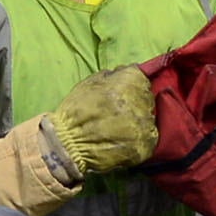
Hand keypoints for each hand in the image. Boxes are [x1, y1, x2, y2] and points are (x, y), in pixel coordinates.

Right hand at [42, 62, 161, 181]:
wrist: (66, 145)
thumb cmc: (74, 112)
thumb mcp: (89, 84)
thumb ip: (112, 75)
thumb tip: (127, 69)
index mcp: (127, 83)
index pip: (142, 79)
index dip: (132, 86)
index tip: (123, 94)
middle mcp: (139, 102)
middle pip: (147, 98)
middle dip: (135, 103)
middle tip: (116, 113)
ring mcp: (144, 125)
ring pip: (148, 118)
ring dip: (137, 121)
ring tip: (116, 129)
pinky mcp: (145, 145)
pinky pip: (149, 137)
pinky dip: (138, 138)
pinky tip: (122, 140)